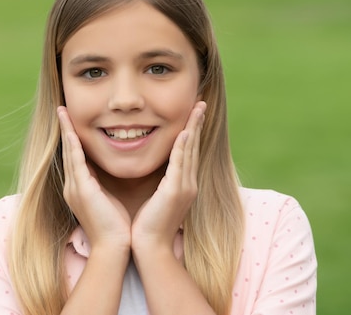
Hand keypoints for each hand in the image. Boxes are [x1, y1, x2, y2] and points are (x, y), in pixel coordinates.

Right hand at [57, 106, 131, 250]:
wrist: (113, 248)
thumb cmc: (116, 227)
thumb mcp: (108, 199)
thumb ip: (104, 184)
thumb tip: (110, 169)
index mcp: (79, 189)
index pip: (74, 157)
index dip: (72, 138)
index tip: (71, 121)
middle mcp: (72, 186)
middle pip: (67, 151)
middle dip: (65, 129)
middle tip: (62, 109)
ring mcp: (74, 188)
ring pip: (68, 153)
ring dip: (66, 131)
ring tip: (62, 112)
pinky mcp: (81, 190)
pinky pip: (75, 162)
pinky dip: (73, 145)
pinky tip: (71, 131)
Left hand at [131, 101, 206, 251]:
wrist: (150, 247)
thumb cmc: (149, 225)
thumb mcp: (158, 199)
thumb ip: (161, 182)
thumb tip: (158, 171)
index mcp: (183, 185)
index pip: (189, 152)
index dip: (192, 131)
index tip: (193, 113)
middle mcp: (188, 184)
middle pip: (194, 147)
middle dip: (197, 124)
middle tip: (201, 103)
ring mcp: (184, 188)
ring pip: (190, 152)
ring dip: (193, 129)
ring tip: (197, 109)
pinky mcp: (175, 193)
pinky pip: (180, 165)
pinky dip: (183, 148)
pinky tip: (184, 133)